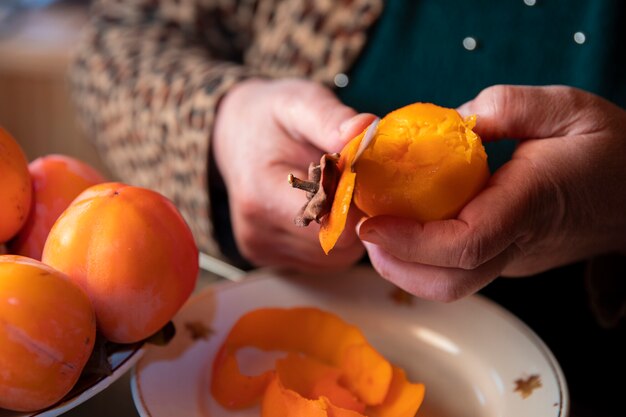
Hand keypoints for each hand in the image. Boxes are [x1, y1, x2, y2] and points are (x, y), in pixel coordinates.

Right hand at [212, 78, 371, 268]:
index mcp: (262, 195)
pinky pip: (321, 260)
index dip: (358, 203)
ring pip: (334, 258)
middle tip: (352, 180)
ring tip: (336, 191)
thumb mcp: (299, 103)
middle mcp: (258, 232)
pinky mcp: (268, 258)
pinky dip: (333, 238)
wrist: (235, 133)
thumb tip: (367, 129)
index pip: (330, 224)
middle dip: (356, 215)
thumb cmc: (271, 117)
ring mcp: (261, 250)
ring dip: (348, 229)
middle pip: (336, 246)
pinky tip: (325, 208)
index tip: (363, 176)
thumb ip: (330, 118)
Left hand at [357, 85, 625, 300]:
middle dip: (394, 264)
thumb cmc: (606, 147)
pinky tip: (408, 223)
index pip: (464, 244)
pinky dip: (422, 256)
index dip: (410, 241)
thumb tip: (452, 122)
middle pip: (448, 283)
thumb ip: (507, 107)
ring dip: (403, 264)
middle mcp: (518, 244)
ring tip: (377, 226)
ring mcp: (513, 260)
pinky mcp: (508, 261)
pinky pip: (458, 270)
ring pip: (450, 285)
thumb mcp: (564, 108)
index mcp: (529, 205)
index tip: (370, 223)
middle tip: (363, 226)